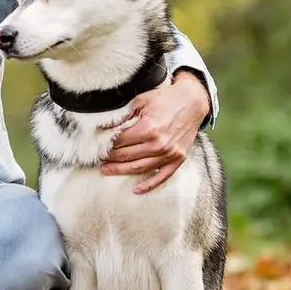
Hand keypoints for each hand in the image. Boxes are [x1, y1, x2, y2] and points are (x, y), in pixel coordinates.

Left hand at [100, 72, 210, 192]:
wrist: (192, 102)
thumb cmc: (166, 99)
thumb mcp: (141, 100)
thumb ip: (123, 115)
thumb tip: (104, 126)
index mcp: (148, 128)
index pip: (120, 142)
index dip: (106, 145)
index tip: (97, 147)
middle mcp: (158, 144)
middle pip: (127, 156)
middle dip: (110, 159)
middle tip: (98, 161)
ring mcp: (169, 153)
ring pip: (139, 168)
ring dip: (121, 171)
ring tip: (107, 171)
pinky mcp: (178, 159)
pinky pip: (162, 177)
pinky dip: (149, 185)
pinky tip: (136, 190)